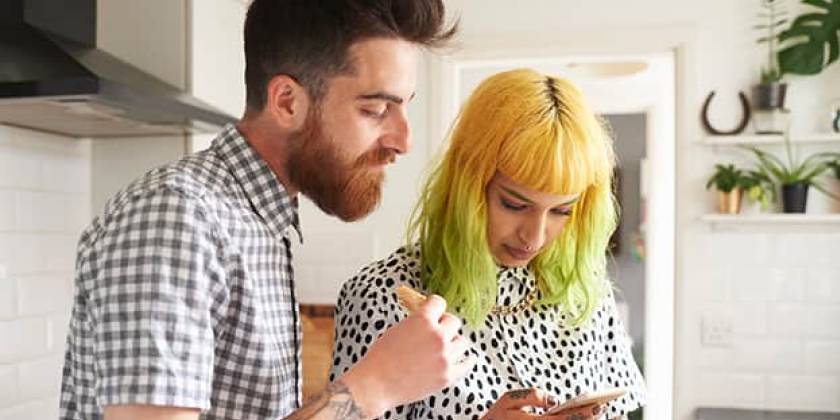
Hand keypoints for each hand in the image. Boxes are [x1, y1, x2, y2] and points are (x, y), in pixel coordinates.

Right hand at [340, 295, 475, 417]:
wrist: (376, 384)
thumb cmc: (380, 358)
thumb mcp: (397, 329)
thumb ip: (415, 321)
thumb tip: (427, 316)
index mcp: (422, 320)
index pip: (439, 302)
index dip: (435, 307)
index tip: (434, 311)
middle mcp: (437, 336)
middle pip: (453, 321)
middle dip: (444, 325)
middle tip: (437, 332)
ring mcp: (445, 356)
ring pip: (462, 342)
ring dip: (453, 343)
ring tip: (444, 348)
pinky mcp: (448, 375)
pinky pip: (468, 363)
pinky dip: (467, 360)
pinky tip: (464, 358)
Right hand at [480, 388, 603, 419]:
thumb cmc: (497, 416)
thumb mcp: (508, 400)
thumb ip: (531, 396)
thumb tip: (553, 400)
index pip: (564, 419)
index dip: (582, 414)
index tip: (597, 406)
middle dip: (588, 419)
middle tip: (604, 408)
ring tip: (598, 414)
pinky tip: (584, 418)